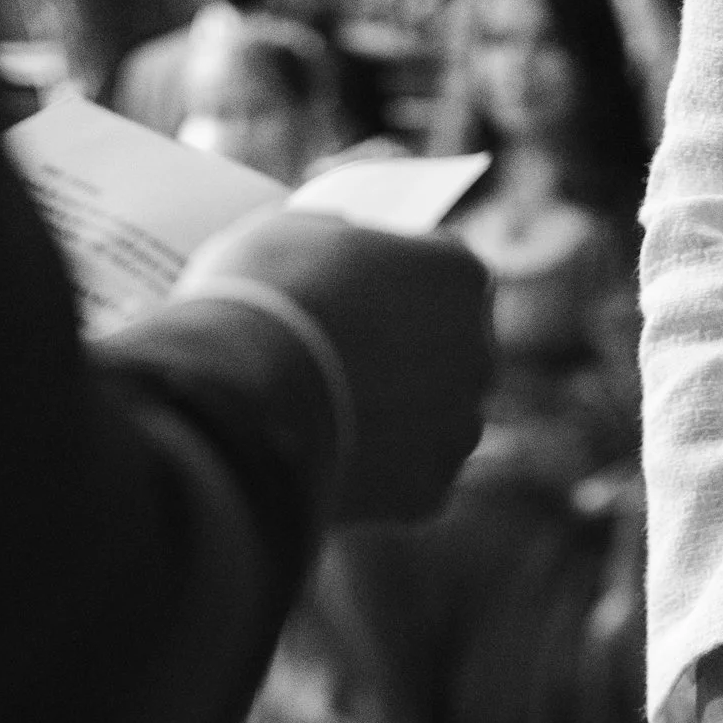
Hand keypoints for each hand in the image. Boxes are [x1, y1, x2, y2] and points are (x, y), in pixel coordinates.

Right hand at [178, 211, 490, 521]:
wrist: (242, 400)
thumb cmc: (262, 298)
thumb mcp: (295, 232)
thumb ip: (347, 245)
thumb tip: (349, 262)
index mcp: (460, 274)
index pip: (448, 275)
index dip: (404, 285)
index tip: (369, 298)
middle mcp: (480, 352)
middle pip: (453, 351)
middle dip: (412, 354)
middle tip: (351, 360)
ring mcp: (460, 428)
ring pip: (439, 420)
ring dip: (402, 417)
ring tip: (335, 413)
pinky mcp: (433, 490)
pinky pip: (412, 477)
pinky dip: (382, 472)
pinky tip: (334, 456)